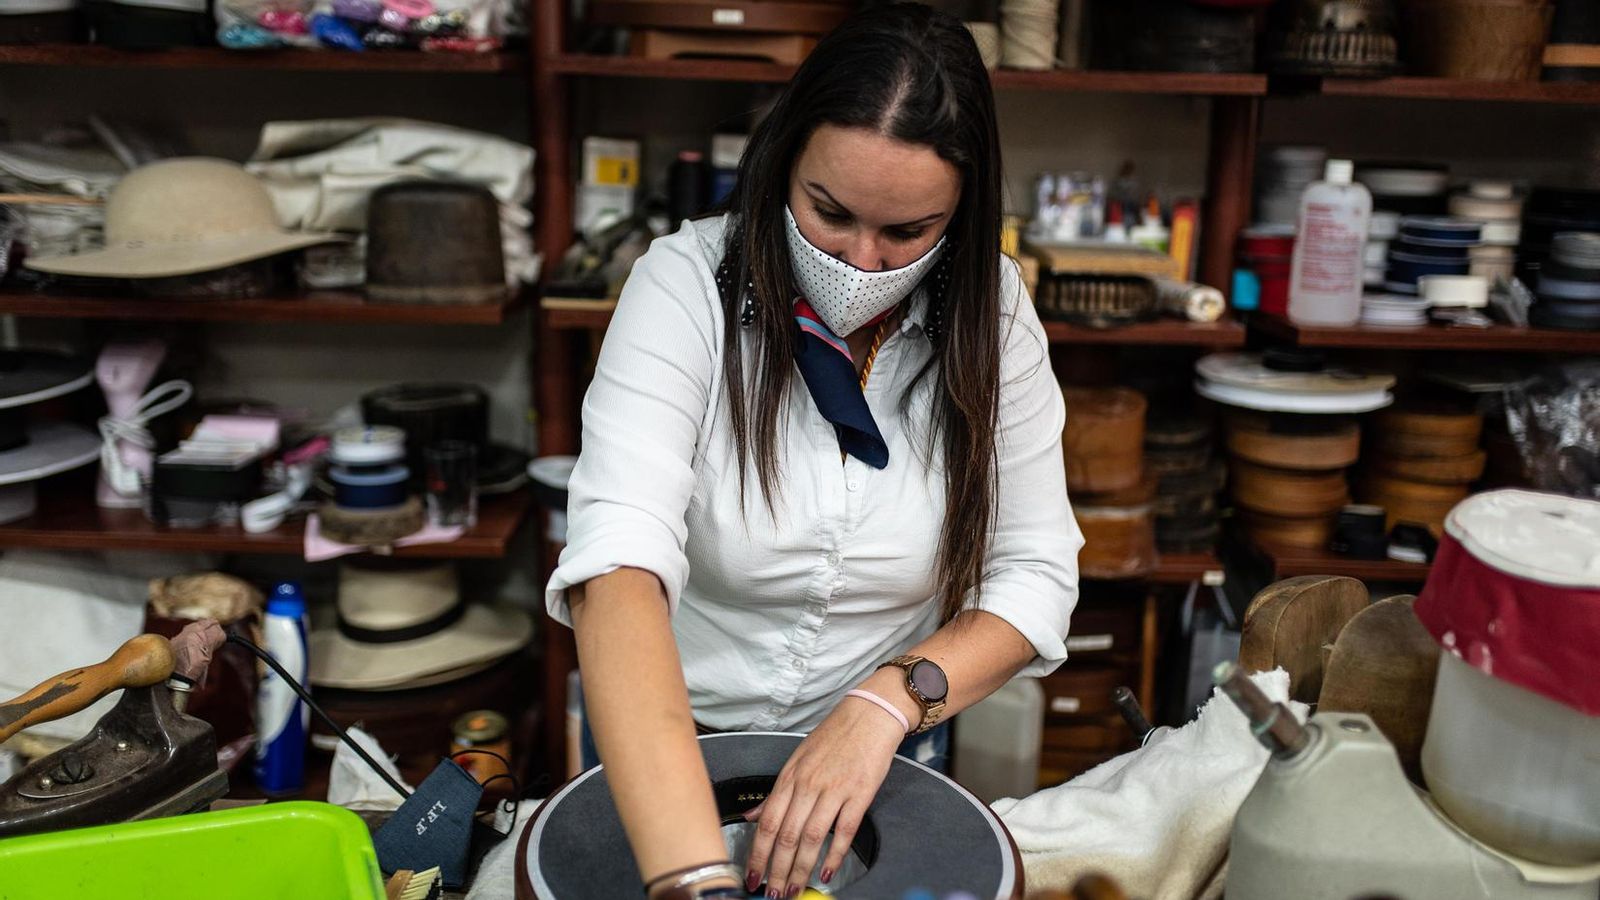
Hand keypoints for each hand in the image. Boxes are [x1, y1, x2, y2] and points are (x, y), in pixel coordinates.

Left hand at [742, 696, 904, 897]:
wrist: (869, 715)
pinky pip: (844, 830)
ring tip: (795, 890)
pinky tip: (827, 872)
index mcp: (789, 777)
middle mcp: (807, 784)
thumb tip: (752, 816)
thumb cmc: (834, 737)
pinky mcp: (859, 793)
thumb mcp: (797, 760)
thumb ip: (776, 792)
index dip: (758, 855)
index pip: (767, 823)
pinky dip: (834, 855)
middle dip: (777, 870)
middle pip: (786, 836)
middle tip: (773, 894)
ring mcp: (834, 789)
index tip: (752, 876)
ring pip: (811, 837)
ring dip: (800, 869)